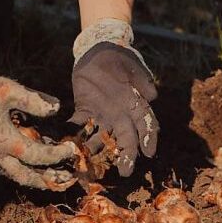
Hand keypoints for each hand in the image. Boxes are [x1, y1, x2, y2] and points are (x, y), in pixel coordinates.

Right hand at [0, 60, 78, 189]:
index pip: (38, 156)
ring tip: (52, 176)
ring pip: (14, 175)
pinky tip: (27, 159)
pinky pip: (4, 166)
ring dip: (35, 177)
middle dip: (48, 181)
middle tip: (67, 180)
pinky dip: (20, 167)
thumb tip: (57, 108)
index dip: (58, 155)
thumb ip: (33, 99)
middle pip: (26, 178)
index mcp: (4, 142)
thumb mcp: (6, 89)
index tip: (72, 149)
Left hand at [69, 40, 158, 176]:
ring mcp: (102, 115)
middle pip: (125, 139)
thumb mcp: (132, 66)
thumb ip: (141, 80)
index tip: (149, 153)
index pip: (146, 125)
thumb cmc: (119, 58)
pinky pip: (80, 125)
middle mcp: (120, 115)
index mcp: (135, 105)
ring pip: (102, 138)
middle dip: (126, 156)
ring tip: (92, 165)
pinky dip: (74, 134)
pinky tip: (69, 142)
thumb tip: (152, 96)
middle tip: (125, 171)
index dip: (149, 139)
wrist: (98, 51)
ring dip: (98, 151)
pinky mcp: (85, 111)